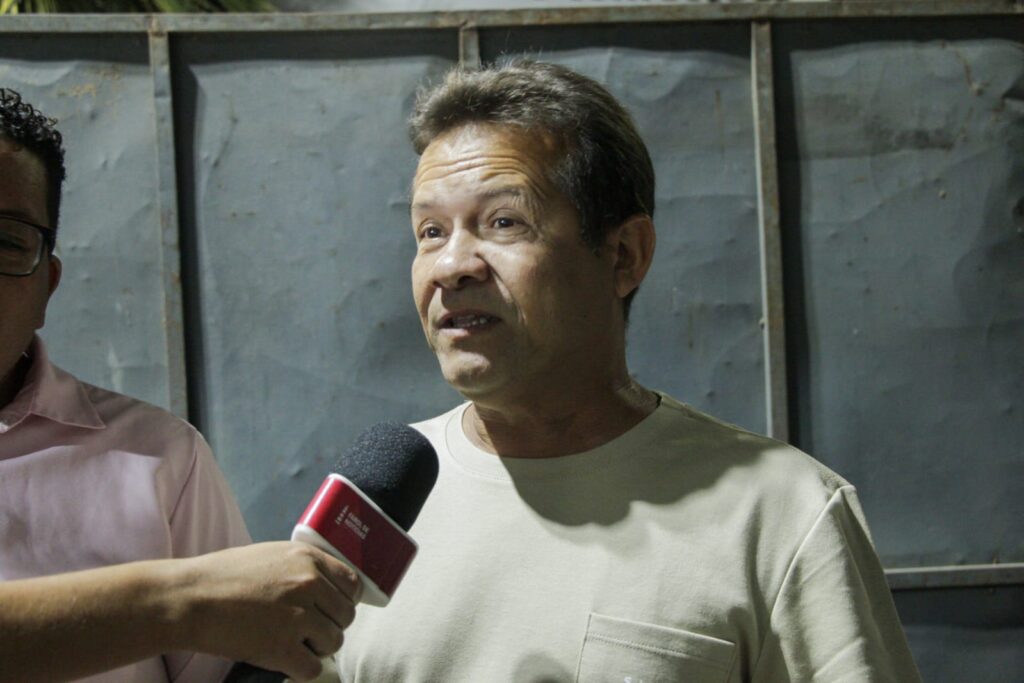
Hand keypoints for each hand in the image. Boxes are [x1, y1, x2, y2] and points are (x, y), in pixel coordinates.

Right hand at [173, 541, 359, 681]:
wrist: (189, 598)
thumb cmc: (223, 575)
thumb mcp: (271, 555)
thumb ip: (303, 568)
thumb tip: (327, 586)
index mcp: (308, 559)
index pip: (352, 584)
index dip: (344, 600)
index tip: (332, 609)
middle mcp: (308, 585)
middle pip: (346, 616)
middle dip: (330, 625)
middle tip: (308, 630)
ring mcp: (297, 616)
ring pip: (334, 642)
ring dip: (318, 648)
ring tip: (296, 644)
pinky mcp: (281, 648)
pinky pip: (313, 668)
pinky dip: (302, 669)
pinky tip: (287, 661)